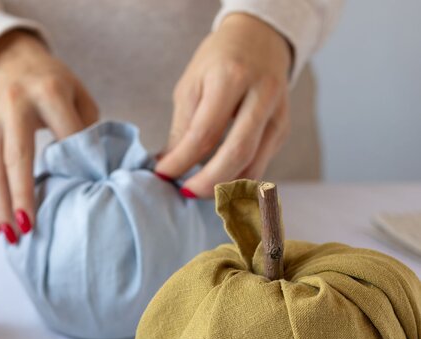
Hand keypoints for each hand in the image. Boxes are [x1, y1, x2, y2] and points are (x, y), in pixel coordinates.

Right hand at [0, 31, 98, 242]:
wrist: (12, 59)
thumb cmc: (55, 85)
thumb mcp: (79, 96)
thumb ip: (85, 130)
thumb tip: (93, 175)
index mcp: (48, 90)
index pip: (63, 136)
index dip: (73, 168)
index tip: (81, 200)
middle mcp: (14, 102)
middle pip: (16, 156)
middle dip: (22, 194)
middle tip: (29, 228)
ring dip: (0, 205)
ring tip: (9, 236)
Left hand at [155, 14, 292, 197]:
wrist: (260, 38)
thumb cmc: (218, 62)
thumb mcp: (192, 85)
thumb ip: (182, 128)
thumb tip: (166, 167)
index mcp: (232, 77)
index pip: (204, 133)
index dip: (182, 161)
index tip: (162, 174)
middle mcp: (262, 95)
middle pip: (237, 153)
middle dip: (208, 182)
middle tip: (185, 193)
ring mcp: (278, 114)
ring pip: (254, 165)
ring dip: (224, 186)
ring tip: (198, 190)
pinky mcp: (282, 129)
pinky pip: (261, 164)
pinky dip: (237, 180)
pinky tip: (219, 183)